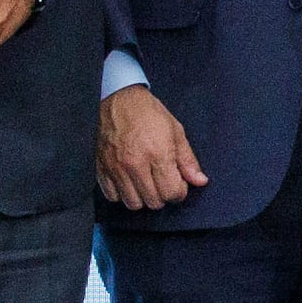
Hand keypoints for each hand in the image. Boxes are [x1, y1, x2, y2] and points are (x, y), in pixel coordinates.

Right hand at [96, 82, 206, 212]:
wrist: (119, 98)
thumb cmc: (148, 113)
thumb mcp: (175, 131)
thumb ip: (188, 160)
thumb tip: (200, 181)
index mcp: (157, 153)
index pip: (171, 192)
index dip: (179, 192)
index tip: (178, 184)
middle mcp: (135, 164)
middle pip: (154, 202)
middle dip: (163, 195)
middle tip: (163, 182)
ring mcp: (116, 168)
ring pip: (133, 203)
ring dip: (143, 197)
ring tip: (146, 183)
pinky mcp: (101, 168)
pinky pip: (112, 196)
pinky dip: (122, 194)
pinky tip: (129, 182)